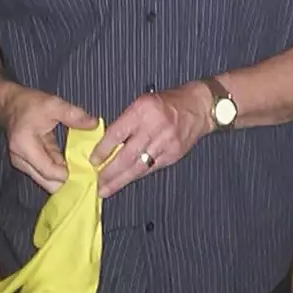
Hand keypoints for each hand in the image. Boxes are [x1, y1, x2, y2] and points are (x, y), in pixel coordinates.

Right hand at [0, 86, 98, 192]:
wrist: (9, 104)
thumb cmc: (27, 104)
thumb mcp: (53, 104)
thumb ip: (74, 115)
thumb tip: (94, 124)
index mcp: (25, 146)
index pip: (49, 171)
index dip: (69, 175)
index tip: (89, 172)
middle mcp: (21, 159)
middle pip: (48, 182)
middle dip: (68, 181)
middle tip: (90, 175)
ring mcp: (23, 163)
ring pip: (47, 180)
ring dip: (65, 177)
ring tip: (85, 171)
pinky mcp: (28, 163)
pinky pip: (47, 172)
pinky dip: (60, 171)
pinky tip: (75, 166)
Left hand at [92, 84, 213, 197]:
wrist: (198, 107)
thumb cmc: (168, 103)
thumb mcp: (142, 103)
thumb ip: (126, 122)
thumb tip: (107, 145)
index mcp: (142, 111)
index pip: (117, 134)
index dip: (103, 150)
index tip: (93, 161)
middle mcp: (154, 127)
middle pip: (127, 155)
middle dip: (110, 172)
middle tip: (97, 183)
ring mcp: (165, 142)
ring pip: (139, 166)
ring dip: (121, 179)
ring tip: (107, 189)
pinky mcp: (174, 153)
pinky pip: (152, 168)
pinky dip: (138, 175)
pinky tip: (127, 181)